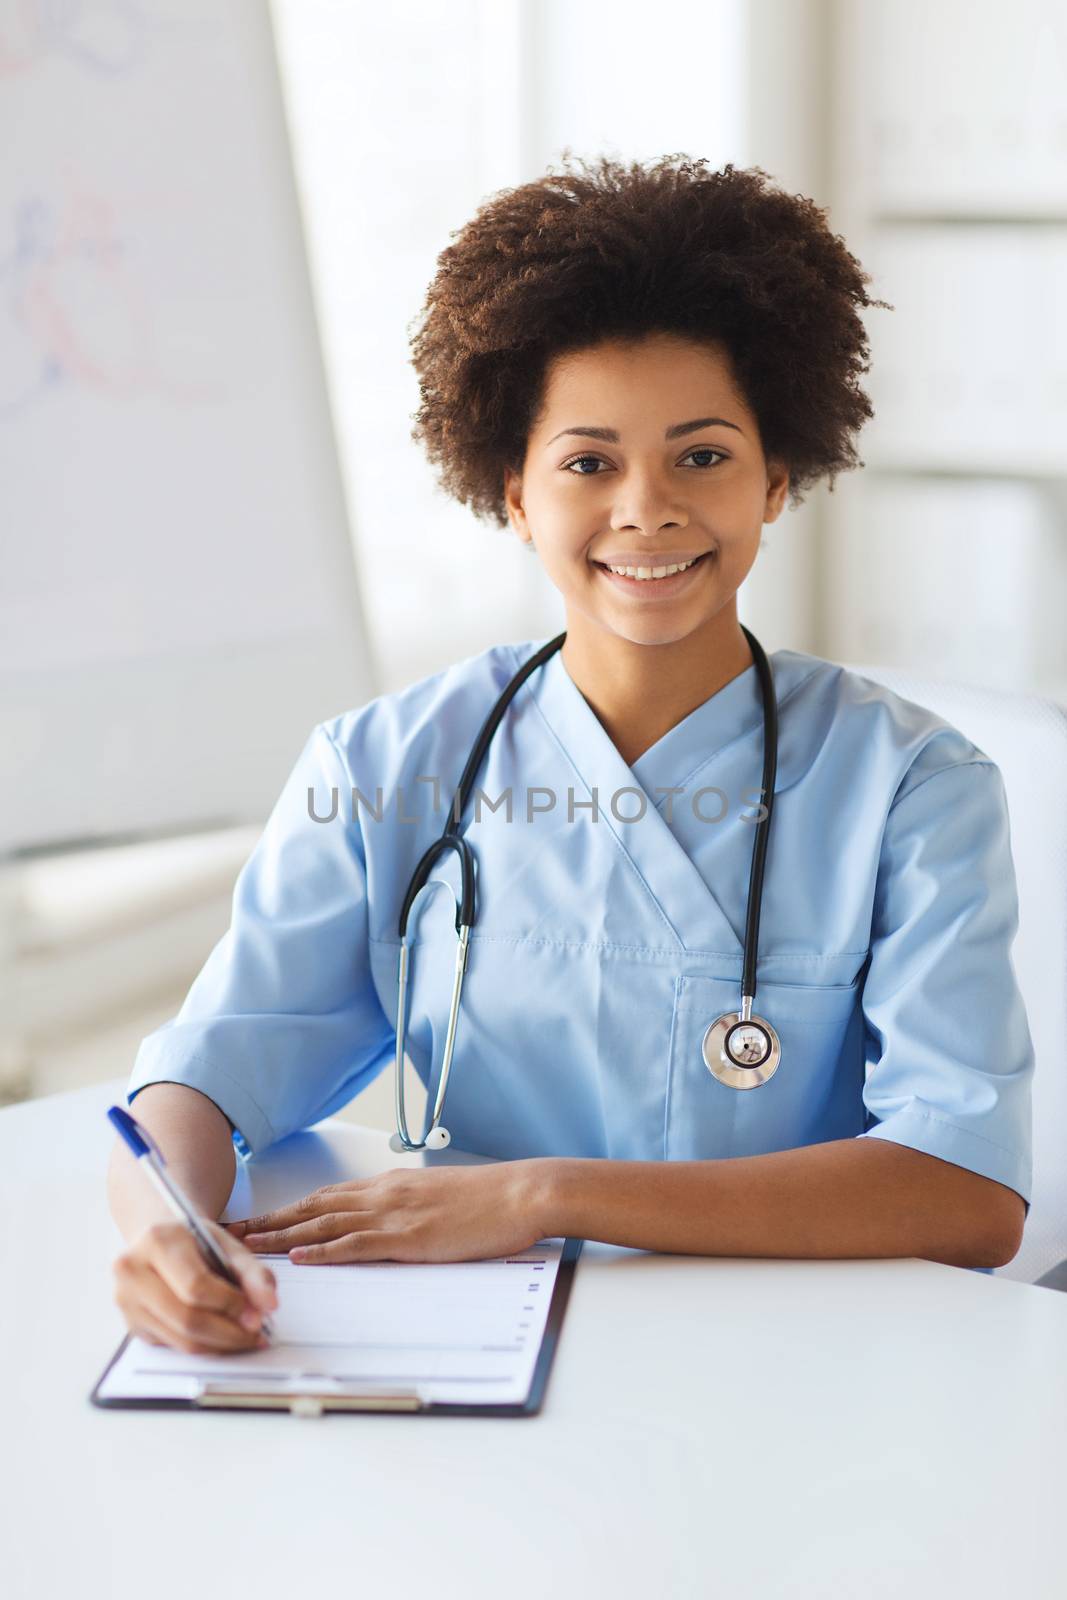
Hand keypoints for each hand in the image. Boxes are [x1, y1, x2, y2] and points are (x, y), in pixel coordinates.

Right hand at [112, 1218, 278, 1354]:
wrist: (160, 1240)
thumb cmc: (195, 1240)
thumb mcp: (226, 1244)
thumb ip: (253, 1272)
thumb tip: (269, 1305)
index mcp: (157, 1240)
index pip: (195, 1285)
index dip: (230, 1305)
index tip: (257, 1315)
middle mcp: (132, 1270)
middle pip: (186, 1318)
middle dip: (228, 1332)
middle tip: (256, 1334)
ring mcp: (126, 1300)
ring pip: (180, 1339)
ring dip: (220, 1345)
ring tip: (246, 1338)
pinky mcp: (132, 1324)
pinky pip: (173, 1346)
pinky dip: (204, 1347)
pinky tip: (223, 1338)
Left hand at [225, 1160, 552, 1264]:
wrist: (521, 1192)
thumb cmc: (488, 1199)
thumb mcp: (438, 1196)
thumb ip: (408, 1206)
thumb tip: (388, 1223)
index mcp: (390, 1185)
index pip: (325, 1196)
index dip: (287, 1209)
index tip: (255, 1219)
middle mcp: (383, 1194)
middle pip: (312, 1206)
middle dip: (268, 1221)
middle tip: (229, 1231)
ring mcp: (394, 1214)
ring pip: (324, 1223)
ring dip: (282, 1235)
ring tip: (245, 1245)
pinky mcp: (409, 1237)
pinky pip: (357, 1244)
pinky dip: (325, 1250)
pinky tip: (301, 1257)